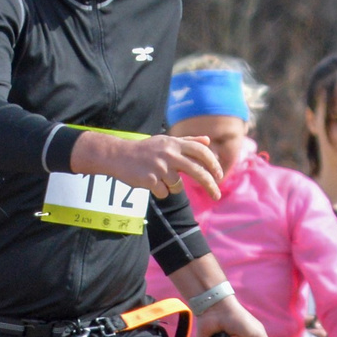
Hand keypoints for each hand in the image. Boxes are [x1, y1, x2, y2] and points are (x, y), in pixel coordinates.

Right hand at [72, 130, 224, 201]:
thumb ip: (188, 142)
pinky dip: (159, 191)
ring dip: (171, 186)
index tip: (219, 175)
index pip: (201, 152)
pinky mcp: (150, 180)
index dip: (213, 164)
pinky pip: (164, 193)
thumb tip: (207, 141)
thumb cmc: (144, 150)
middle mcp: (169, 154)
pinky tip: (150, 183)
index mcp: (174, 144)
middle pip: (198, 172)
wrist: (118, 155)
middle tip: (217, 195)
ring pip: (178, 186)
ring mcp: (160, 167)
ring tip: (159, 178)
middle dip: (210, 185)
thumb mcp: (166, 141)